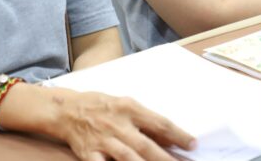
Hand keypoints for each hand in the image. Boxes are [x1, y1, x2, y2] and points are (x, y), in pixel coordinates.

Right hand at [51, 90, 194, 160]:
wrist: (66, 109)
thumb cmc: (100, 106)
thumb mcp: (126, 105)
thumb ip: (145, 120)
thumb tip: (168, 137)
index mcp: (130, 108)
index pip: (159, 123)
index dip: (178, 135)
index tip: (193, 144)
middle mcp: (118, 124)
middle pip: (146, 145)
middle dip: (166, 158)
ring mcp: (104, 140)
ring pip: (128, 157)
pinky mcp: (89, 154)